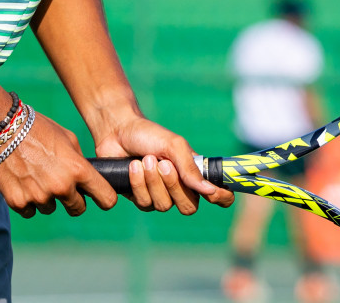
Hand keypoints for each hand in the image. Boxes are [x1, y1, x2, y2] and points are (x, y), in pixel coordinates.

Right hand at [0, 113, 118, 218]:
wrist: (2, 129)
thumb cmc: (38, 129)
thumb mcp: (67, 138)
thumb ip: (80, 161)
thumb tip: (87, 179)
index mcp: (77, 170)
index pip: (106, 198)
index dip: (105, 198)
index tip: (100, 197)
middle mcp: (61, 187)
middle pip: (78, 209)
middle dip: (73, 200)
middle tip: (61, 185)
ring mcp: (39, 197)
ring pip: (51, 208)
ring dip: (47, 197)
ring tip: (35, 175)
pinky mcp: (18, 202)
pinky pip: (30, 210)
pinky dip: (27, 200)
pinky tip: (22, 181)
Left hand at [92, 115, 233, 214]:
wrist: (117, 132)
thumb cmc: (150, 135)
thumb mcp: (174, 145)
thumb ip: (190, 167)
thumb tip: (209, 190)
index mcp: (194, 174)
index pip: (218, 195)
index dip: (221, 198)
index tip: (214, 193)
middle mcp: (179, 188)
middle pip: (189, 207)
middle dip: (174, 186)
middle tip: (163, 164)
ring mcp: (160, 195)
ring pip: (164, 206)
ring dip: (153, 181)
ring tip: (145, 159)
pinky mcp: (140, 198)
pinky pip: (145, 203)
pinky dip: (138, 183)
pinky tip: (133, 167)